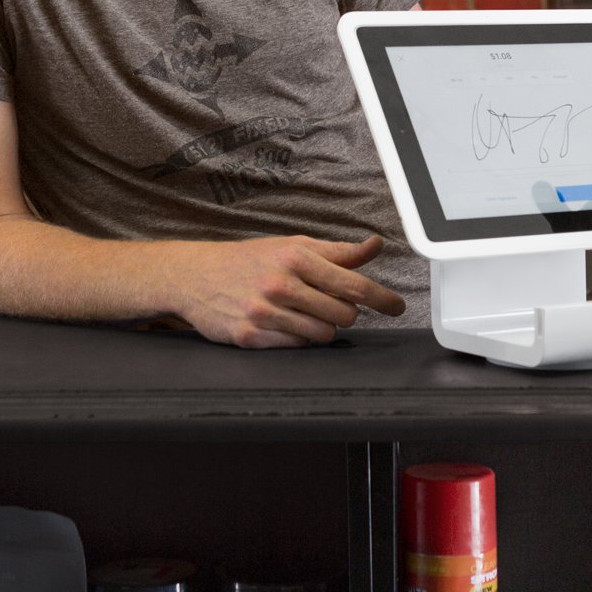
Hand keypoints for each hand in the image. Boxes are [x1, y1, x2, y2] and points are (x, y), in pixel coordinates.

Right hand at [163, 234, 405, 348]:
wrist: (194, 275)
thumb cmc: (249, 259)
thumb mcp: (293, 245)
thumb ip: (337, 251)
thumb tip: (376, 245)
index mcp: (294, 256)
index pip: (353, 284)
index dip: (382, 298)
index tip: (397, 306)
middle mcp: (280, 284)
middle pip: (344, 314)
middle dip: (344, 311)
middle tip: (329, 303)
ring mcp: (264, 312)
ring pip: (323, 334)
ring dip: (322, 326)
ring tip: (304, 312)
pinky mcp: (250, 336)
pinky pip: (296, 346)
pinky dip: (298, 338)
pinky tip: (284, 323)